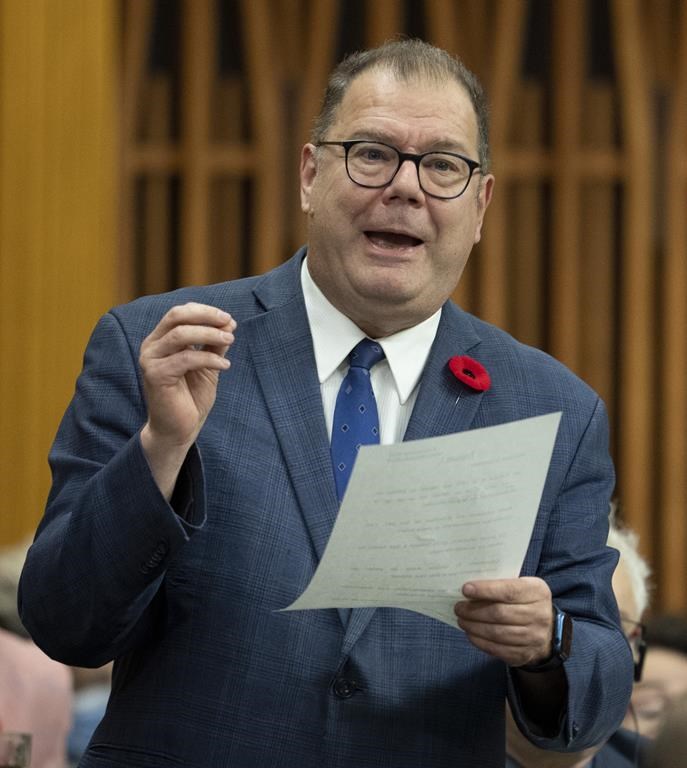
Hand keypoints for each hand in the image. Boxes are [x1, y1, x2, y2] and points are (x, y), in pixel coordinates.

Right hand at [139, 303, 235, 496]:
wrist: (179, 430)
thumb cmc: (191, 397)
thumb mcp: (207, 366)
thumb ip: (214, 345)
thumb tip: (228, 323)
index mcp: (161, 340)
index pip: (180, 313)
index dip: (205, 312)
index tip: (228, 319)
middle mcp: (151, 346)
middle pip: (177, 316)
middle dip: (206, 316)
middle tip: (229, 324)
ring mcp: (150, 360)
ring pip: (180, 334)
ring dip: (209, 334)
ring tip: (230, 341)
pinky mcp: (155, 375)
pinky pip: (185, 358)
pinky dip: (208, 359)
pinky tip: (225, 366)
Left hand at [453, 577, 553, 666]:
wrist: (548, 630)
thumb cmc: (526, 601)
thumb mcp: (522, 586)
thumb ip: (501, 584)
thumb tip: (469, 589)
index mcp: (537, 591)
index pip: (509, 591)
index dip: (485, 590)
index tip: (465, 589)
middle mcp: (539, 615)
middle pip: (500, 614)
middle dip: (474, 611)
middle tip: (458, 608)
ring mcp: (534, 637)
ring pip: (497, 633)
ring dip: (474, 627)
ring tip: (462, 620)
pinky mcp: (525, 654)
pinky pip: (498, 649)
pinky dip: (480, 642)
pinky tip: (470, 634)